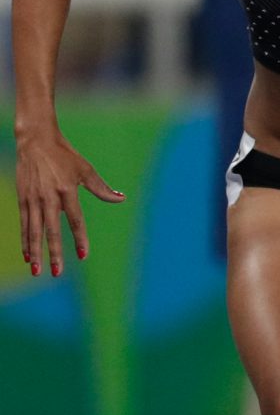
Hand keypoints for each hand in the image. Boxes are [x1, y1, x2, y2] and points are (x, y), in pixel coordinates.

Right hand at [16, 132, 123, 275]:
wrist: (36, 141)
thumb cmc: (64, 156)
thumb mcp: (85, 170)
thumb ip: (101, 188)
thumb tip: (121, 199)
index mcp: (67, 191)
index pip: (75, 220)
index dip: (79, 238)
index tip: (83, 255)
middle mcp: (48, 197)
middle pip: (52, 231)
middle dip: (54, 253)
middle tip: (57, 273)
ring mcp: (33, 199)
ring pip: (34, 231)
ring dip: (36, 252)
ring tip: (37, 271)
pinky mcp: (22, 199)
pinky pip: (24, 224)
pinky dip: (25, 240)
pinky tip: (27, 255)